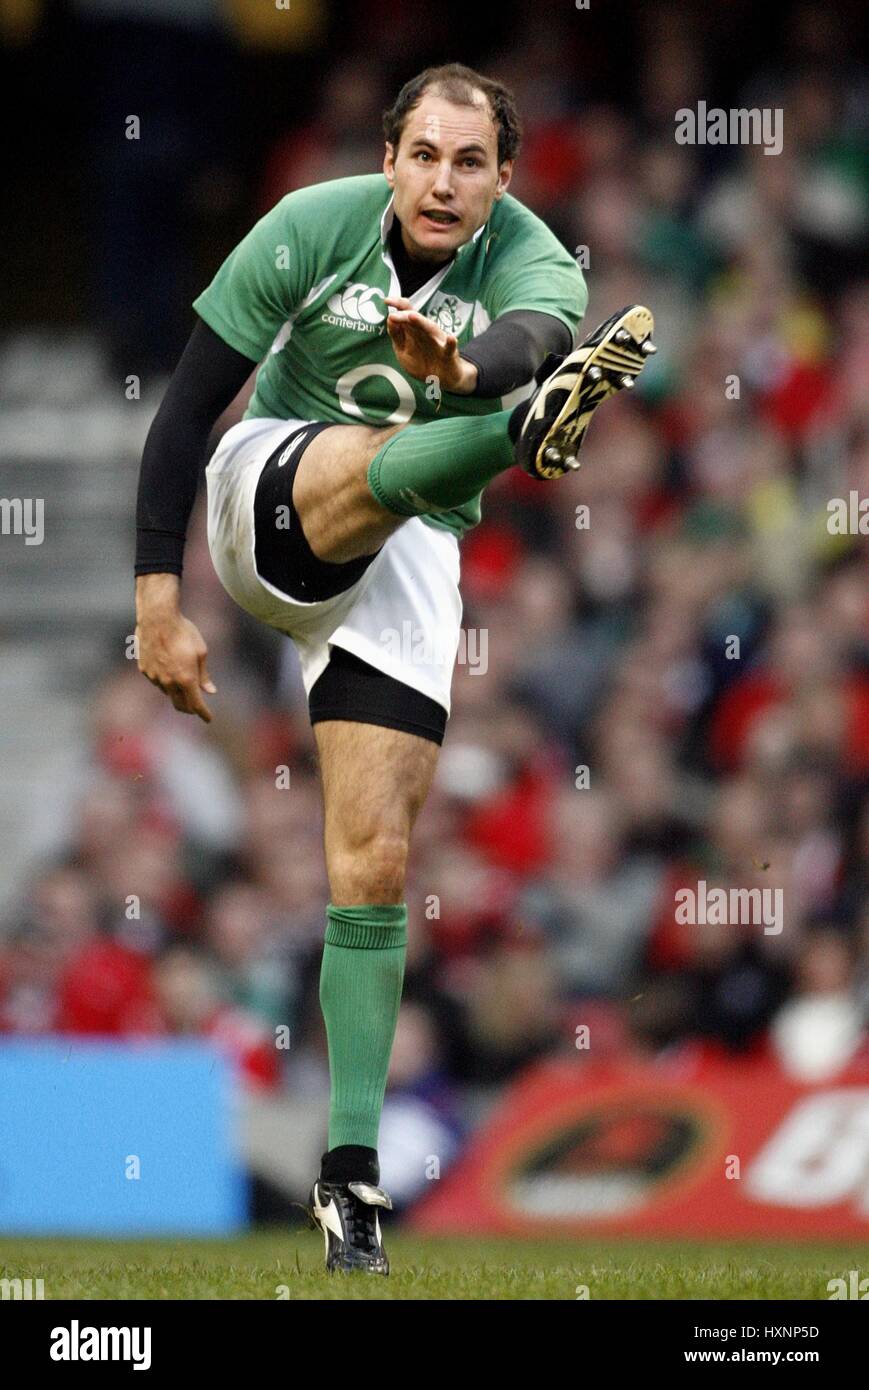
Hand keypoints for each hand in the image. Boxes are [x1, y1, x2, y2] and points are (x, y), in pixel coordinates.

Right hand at [135, 574, 215, 722]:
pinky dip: (165, 680)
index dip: (204, 713)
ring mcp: (154, 677)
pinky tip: (168, 667)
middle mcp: (169, 682)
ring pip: (167, 692)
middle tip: (197, 707)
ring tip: (183, 678)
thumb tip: (210, 691)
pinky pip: (156, 681)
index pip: (196, 705)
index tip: (208, 719)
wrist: (158, 617)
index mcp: (186, 679)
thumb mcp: (201, 651)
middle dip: (190, 708)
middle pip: (180, 705)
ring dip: (177, 692)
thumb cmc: (184, 631)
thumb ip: (204, 675)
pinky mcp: (144, 669)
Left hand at [385, 296, 477, 394]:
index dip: (397, 305)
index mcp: (415, 330)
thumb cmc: (423, 362)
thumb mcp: (403, 350)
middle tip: (393, 316)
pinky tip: (451, 338)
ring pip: (430, 329)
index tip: (387, 301)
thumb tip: (390, 319)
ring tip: (413, 317)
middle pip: (415, 319)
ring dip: (422, 323)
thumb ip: (397, 335)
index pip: (407, 312)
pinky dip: (451, 343)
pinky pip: (449, 348)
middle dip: (404, 315)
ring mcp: (438, 342)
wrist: (444, 378)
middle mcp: (426, 332)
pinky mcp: (448, 354)